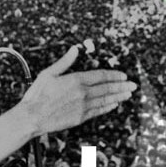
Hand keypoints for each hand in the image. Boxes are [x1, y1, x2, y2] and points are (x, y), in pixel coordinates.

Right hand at [17, 46, 136, 136]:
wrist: (32, 117)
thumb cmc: (37, 95)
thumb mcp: (48, 73)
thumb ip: (64, 62)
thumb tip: (75, 49)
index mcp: (75, 80)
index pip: (100, 76)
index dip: (114, 75)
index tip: (123, 75)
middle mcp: (82, 93)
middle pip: (107, 88)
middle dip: (122, 86)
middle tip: (133, 85)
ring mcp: (83, 106)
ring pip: (106, 100)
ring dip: (119, 96)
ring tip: (128, 94)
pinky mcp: (80, 117)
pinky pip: (99, 111)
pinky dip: (108, 107)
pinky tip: (114, 104)